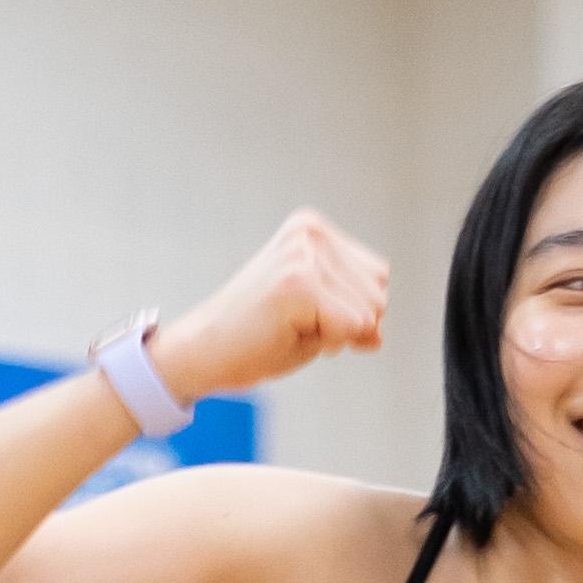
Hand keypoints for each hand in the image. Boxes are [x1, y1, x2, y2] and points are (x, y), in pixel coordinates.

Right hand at [148, 207, 388, 410]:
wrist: (202, 352)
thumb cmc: (257, 336)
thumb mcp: (317, 316)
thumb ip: (356, 314)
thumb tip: (378, 335)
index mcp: (313, 229)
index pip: (378, 277)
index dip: (351, 311)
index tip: (304, 315)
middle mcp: (310, 233)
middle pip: (379, 294)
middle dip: (347, 324)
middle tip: (294, 324)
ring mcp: (303, 255)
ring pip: (369, 314)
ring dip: (335, 335)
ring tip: (290, 327)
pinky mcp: (298, 284)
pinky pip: (351, 329)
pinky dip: (327, 345)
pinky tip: (287, 334)